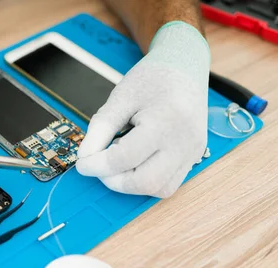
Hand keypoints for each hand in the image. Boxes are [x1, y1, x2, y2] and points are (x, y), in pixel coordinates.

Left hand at [76, 22, 209, 197]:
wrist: (184, 66)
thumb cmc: (153, 78)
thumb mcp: (119, 97)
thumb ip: (100, 128)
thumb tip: (85, 156)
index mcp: (166, 121)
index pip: (125, 158)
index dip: (98, 165)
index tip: (83, 163)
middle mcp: (185, 141)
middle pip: (145, 182)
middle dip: (115, 180)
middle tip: (100, 165)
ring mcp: (193, 151)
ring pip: (159, 189)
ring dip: (131, 183)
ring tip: (119, 159)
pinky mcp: (194, 157)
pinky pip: (168, 183)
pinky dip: (146, 180)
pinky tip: (135, 161)